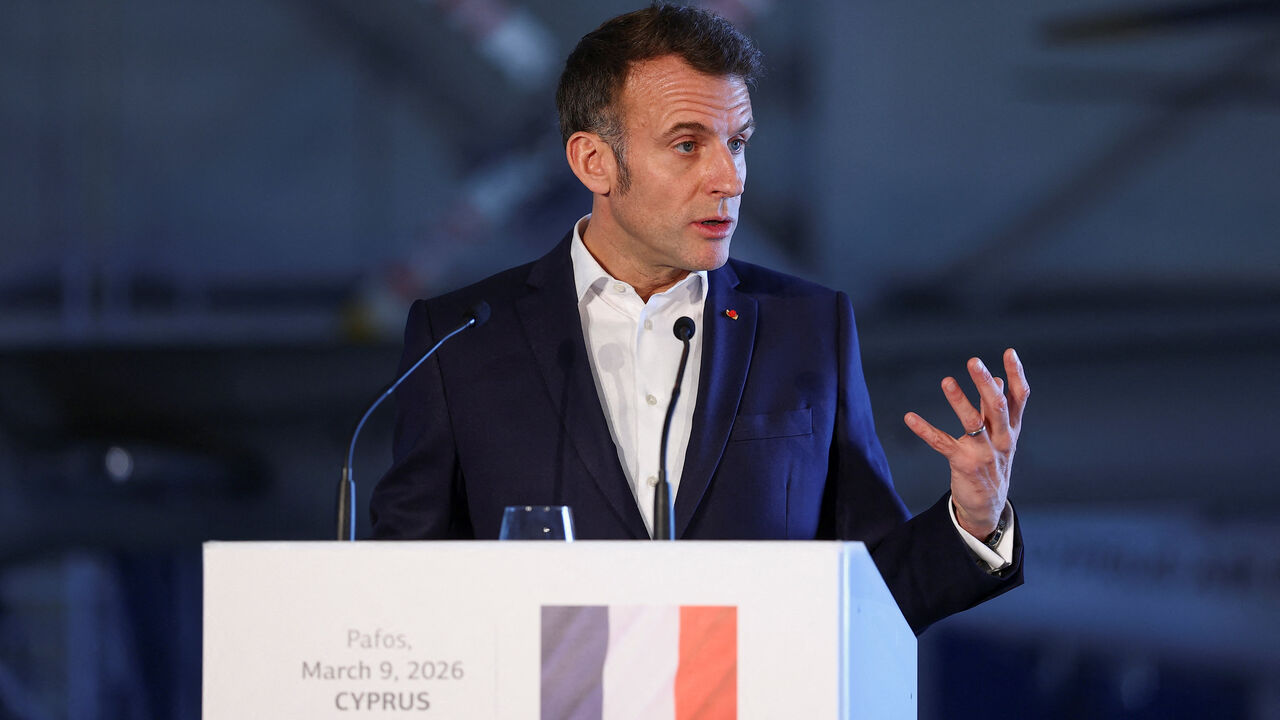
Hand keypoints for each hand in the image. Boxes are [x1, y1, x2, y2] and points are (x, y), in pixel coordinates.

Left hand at [903, 348, 1028, 539]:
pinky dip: (925, 430)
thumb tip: (997, 378)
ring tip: (946, 381)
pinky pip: (941, 444)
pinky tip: (910, 417)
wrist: (988, 506)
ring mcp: (983, 452)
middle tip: (973, 361)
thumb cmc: (993, 463)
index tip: (1009, 352)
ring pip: (972, 422)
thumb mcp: (1001, 435)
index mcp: (1011, 429)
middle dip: (985, 383)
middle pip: (997, 407)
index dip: (1016, 374)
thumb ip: (998, 408)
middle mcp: (1001, 439)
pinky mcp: (963, 464)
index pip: (1019, 398)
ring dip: (959, 400)